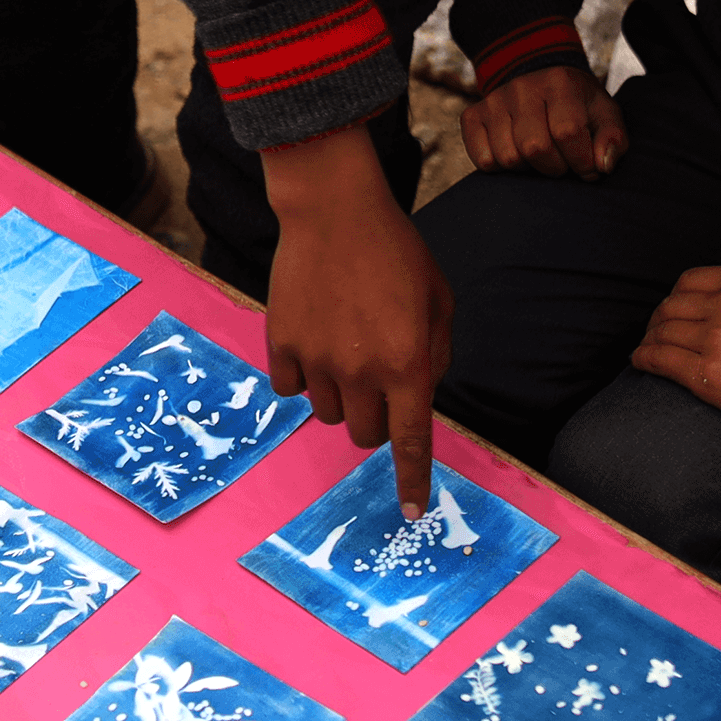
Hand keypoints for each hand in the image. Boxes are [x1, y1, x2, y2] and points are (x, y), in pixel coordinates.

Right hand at [262, 126, 453, 516]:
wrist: (333, 208)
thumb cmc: (395, 251)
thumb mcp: (438, 302)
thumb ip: (434, 355)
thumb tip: (418, 394)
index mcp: (407, 365)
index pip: (410, 442)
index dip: (410, 481)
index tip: (409, 511)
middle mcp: (362, 372)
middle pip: (365, 435)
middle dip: (376, 421)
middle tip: (376, 383)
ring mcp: (318, 362)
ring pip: (327, 414)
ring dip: (339, 396)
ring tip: (343, 347)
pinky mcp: (282, 346)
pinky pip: (290, 389)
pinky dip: (302, 376)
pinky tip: (311, 341)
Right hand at [461, 64, 626, 180]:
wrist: (538, 78)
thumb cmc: (576, 105)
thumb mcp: (604, 115)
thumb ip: (613, 138)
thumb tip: (602, 165)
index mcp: (559, 83)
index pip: (568, 132)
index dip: (581, 161)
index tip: (587, 167)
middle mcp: (523, 88)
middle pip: (535, 148)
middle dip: (555, 167)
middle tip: (561, 161)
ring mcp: (494, 101)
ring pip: (509, 158)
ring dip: (528, 169)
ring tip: (538, 156)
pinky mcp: (473, 116)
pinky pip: (484, 160)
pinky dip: (501, 168)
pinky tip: (515, 154)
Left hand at [632, 265, 720, 454]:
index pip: (691, 280)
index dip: (674, 297)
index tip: (671, 311)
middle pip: (671, 306)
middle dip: (658, 321)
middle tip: (656, 334)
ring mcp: (717, 340)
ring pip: (662, 332)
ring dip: (649, 340)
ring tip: (646, 350)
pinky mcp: (709, 377)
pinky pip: (661, 361)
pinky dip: (644, 359)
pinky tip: (639, 363)